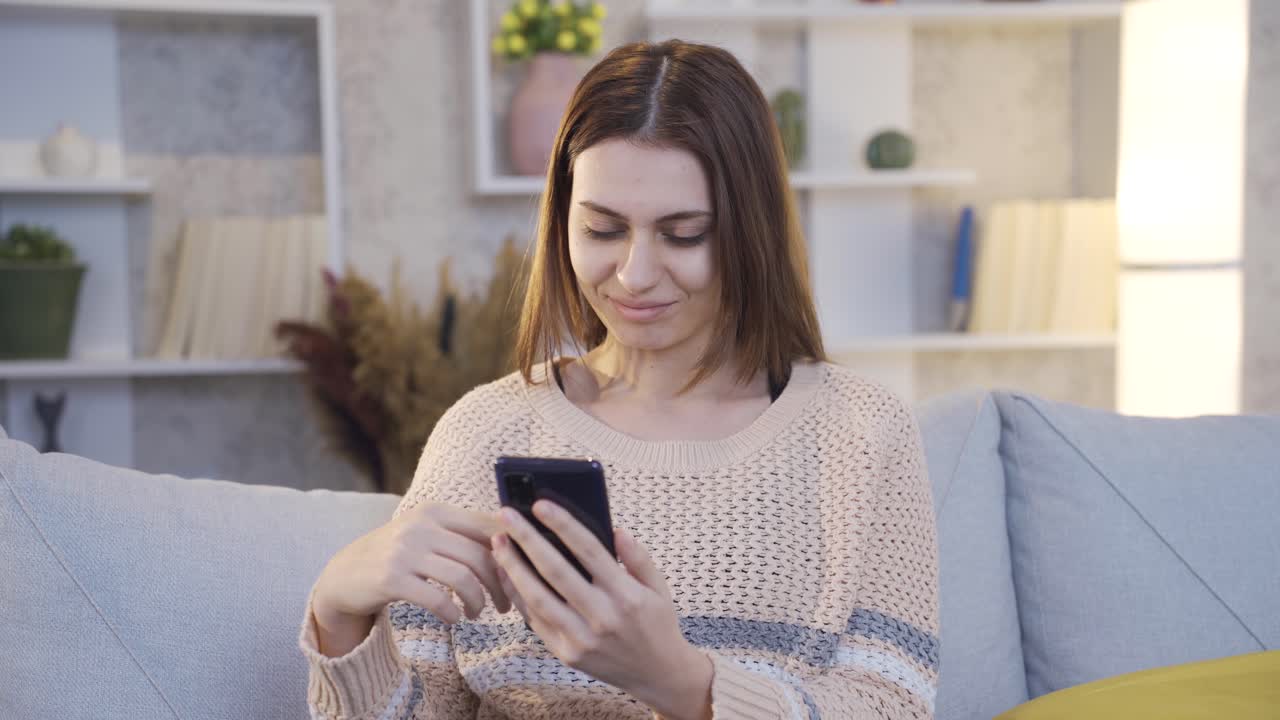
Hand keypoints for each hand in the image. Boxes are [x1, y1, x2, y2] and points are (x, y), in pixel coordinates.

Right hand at [311, 503, 512, 655]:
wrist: (344, 574)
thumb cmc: (399, 556)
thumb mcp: (427, 534)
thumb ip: (462, 535)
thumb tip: (515, 543)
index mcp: (436, 511)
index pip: (488, 526)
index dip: (511, 553)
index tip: (521, 575)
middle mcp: (421, 526)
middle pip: (481, 555)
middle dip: (500, 585)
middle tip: (505, 604)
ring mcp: (405, 551)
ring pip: (463, 577)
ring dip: (478, 601)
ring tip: (476, 613)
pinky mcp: (391, 579)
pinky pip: (437, 599)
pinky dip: (452, 613)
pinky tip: (453, 618)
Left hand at [492, 502, 712, 719]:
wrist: (658, 675)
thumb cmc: (657, 623)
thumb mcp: (658, 587)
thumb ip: (638, 557)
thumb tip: (614, 530)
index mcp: (626, 594)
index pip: (588, 550)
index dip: (562, 525)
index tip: (540, 504)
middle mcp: (602, 617)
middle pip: (555, 570)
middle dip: (527, 539)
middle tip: (505, 514)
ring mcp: (582, 639)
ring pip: (538, 597)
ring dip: (513, 567)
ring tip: (498, 542)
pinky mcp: (567, 654)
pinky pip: (535, 620)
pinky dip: (518, 595)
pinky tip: (507, 573)